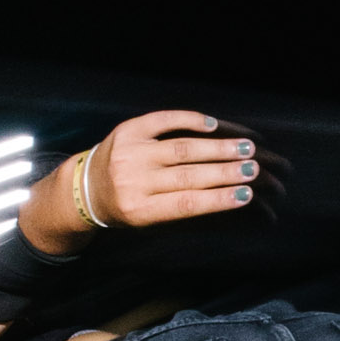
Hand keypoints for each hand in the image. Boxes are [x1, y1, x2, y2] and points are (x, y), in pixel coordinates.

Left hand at [80, 110, 276, 227]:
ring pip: (181, 148)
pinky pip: (163, 120)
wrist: (85, 189)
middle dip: (225, 171)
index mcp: (140, 210)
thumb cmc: (126, 209)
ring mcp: (129, 152)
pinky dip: (190, 120)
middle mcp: (133, 180)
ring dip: (217, 147)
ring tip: (245, 148)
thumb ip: (179, 210)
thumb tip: (225, 196)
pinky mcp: (128, 129)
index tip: (246, 195)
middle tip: (254, 168)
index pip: (186, 204)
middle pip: (188, 175)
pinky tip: (213, 125)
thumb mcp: (148, 220)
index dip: (218, 199)